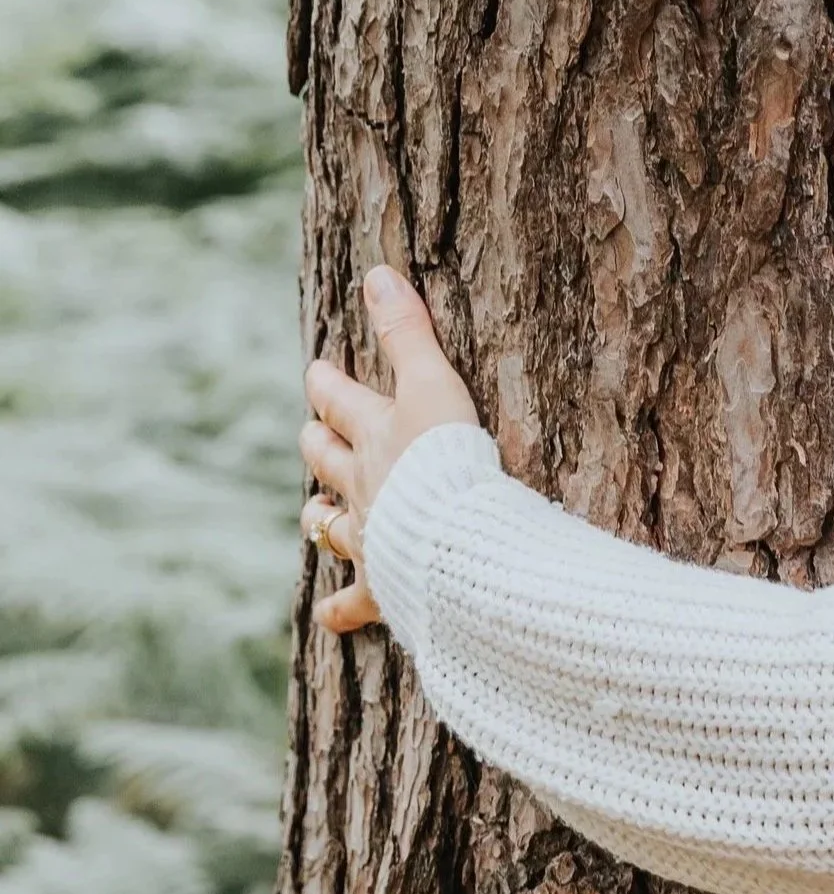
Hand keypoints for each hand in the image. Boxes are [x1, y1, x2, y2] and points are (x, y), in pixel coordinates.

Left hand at [300, 265, 482, 634]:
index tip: (319, 371)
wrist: (461, 546)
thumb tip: (378, 275)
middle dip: (318, 442)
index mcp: (377, 437)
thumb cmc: (454, 466)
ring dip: (320, 516)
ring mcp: (371, 537)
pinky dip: (341, 609)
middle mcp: (364, 486)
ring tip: (316, 512)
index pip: (341, 401)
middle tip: (313, 432)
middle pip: (325, 458)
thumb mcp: (436, 387)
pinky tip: (330, 618)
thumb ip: (410, 334)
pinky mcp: (387, 586)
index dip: (328, 384)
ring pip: (329, 524)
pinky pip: (355, 602)